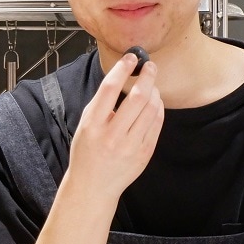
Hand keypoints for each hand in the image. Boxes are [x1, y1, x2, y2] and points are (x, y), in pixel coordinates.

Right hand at [66, 52, 163, 199]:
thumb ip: (101, 104)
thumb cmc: (87, 151)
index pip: (109, 89)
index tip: (130, 57)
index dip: (122, 69)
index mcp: (93, 125)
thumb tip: (122, 76)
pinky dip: (158, 108)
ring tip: (150, 85)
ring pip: (152, 109)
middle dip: (147, 76)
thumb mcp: (85, 125)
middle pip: (138, 97)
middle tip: (150, 66)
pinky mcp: (144, 153)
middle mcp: (112, 135)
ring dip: (154, 91)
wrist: (94, 185)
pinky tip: (154, 102)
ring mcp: (131, 146)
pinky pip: (157, 123)